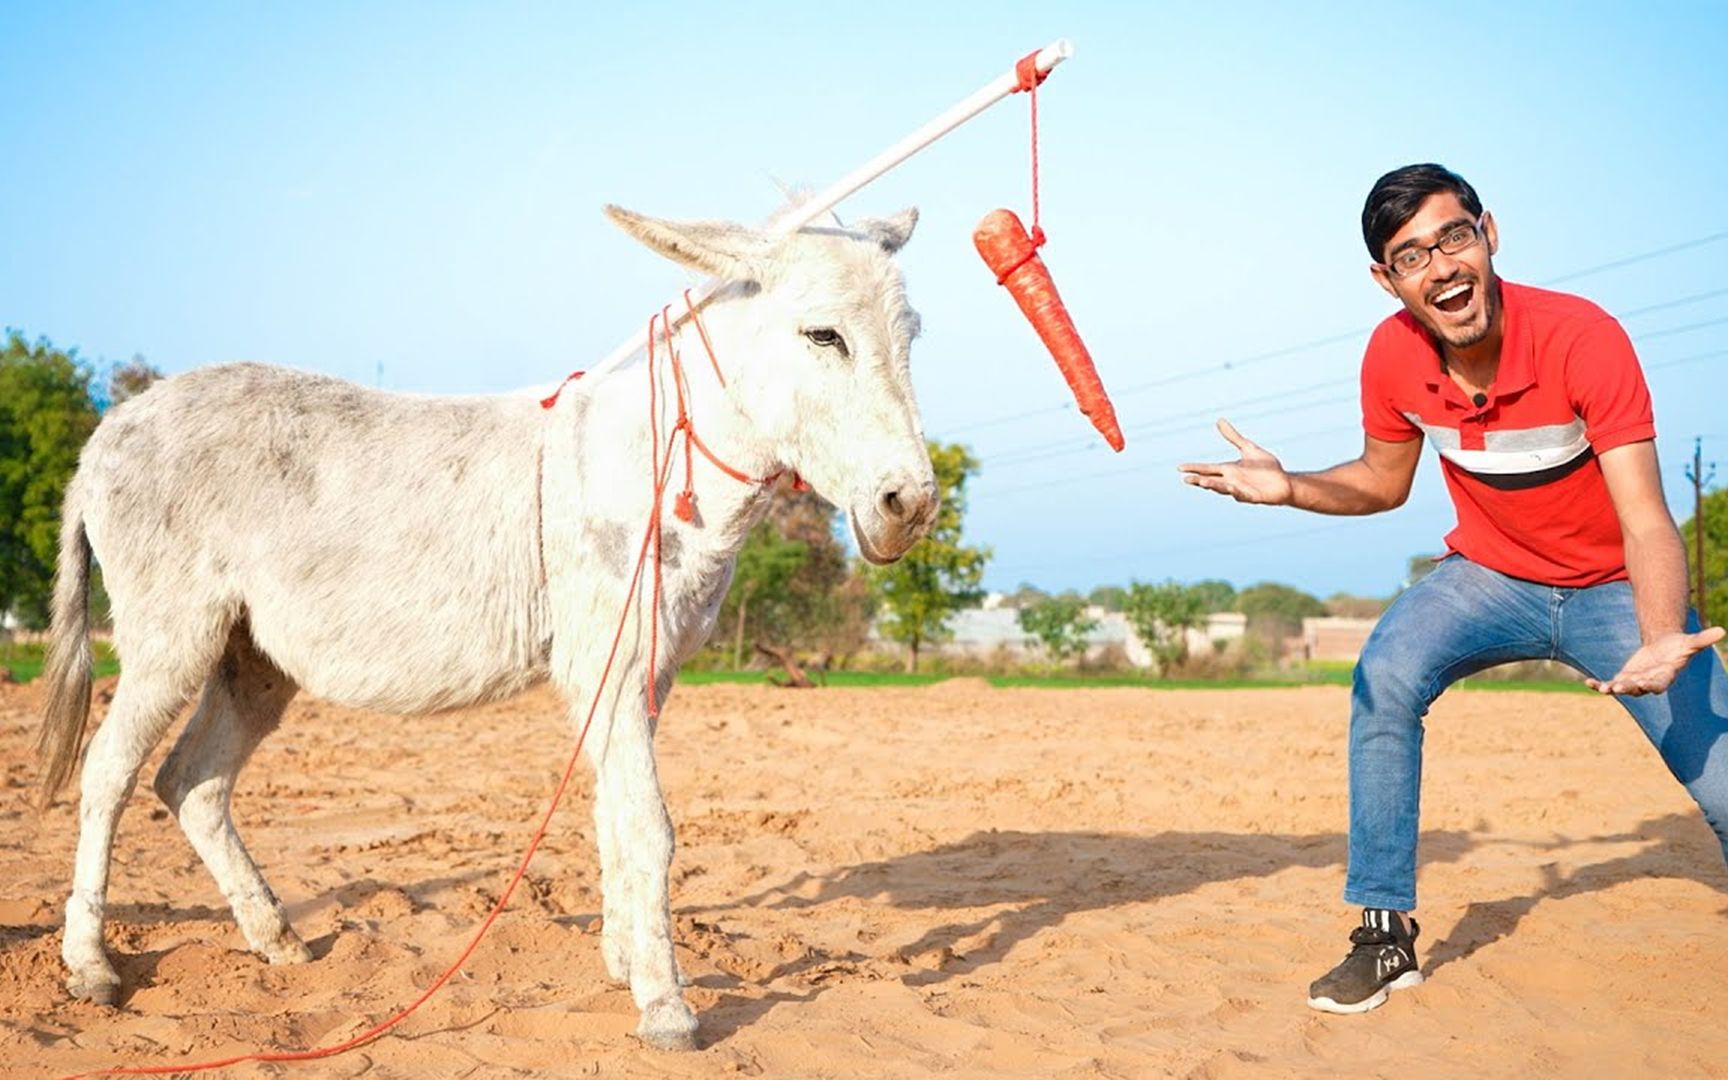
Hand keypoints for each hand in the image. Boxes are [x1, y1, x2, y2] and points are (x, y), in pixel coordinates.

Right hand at [1179, 419, 1293, 505]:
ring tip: (1202, 482)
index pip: (1207, 469)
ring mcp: (1240, 490)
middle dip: (1199, 480)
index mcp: (1228, 469)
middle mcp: (1231, 480)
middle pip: (1210, 480)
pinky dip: (1235, 492)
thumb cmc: (1267, 467)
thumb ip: (1233, 437)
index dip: (1194, 468)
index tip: (1180, 467)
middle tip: (1186, 479)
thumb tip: (1219, 420)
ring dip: (1213, 486)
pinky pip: (1241, 495)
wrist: (1285, 481)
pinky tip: (1230, 488)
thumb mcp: (1248, 448)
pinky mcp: (1251, 497)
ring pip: (1223, 488)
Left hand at [1585, 626, 1725, 695]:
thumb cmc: (1679, 647)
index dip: (1653, 685)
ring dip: (1612, 688)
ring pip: (1623, 688)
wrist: (1664, 649)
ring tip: (1603, 688)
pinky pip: (1609, 684)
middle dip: (1629, 687)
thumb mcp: (1690, 643)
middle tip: (1618, 688)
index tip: (1647, 684)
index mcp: (1665, 676)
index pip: (1659, 684)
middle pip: (1638, 688)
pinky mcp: (1623, 678)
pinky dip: (1599, 685)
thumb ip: (1703, 639)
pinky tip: (1588, 682)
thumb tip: (1723, 631)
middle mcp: (1649, 682)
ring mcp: (1635, 682)